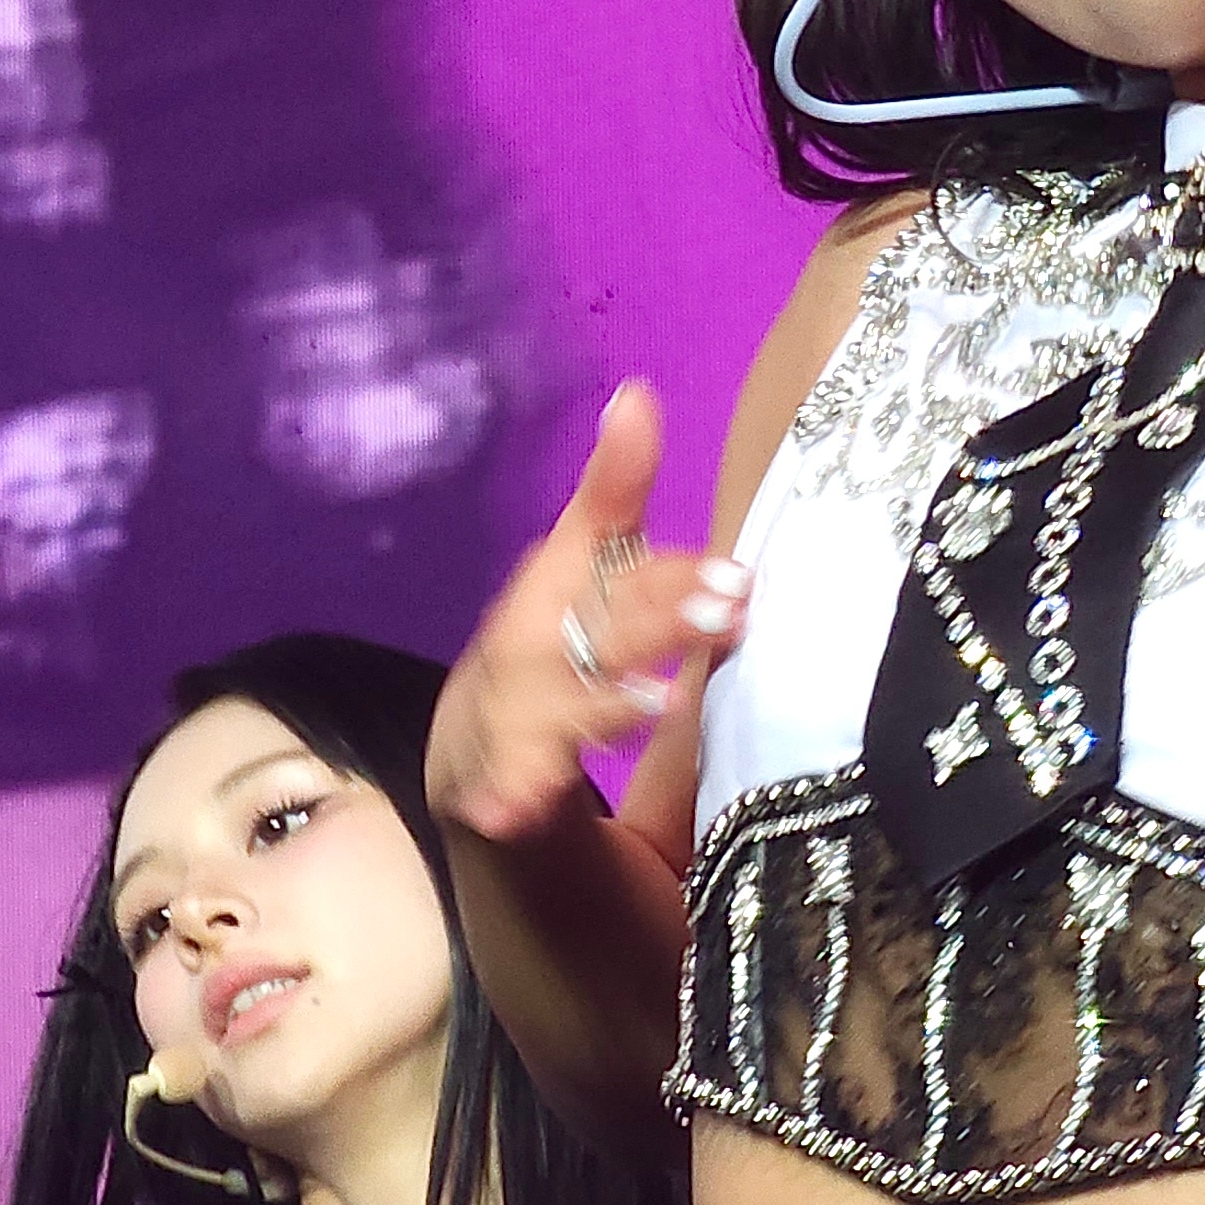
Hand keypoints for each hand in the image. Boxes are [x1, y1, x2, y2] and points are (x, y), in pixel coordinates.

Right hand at [426, 383, 748, 842]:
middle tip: (727, 616)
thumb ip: (615, 487)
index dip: (669, 569)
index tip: (733, 572)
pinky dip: (507, 799)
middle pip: (590, 628)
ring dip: (601, 707)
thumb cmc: (552, 634)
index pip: (609, 560)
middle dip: (654, 622)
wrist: (471, 743)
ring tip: (657, 705)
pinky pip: (502, 793)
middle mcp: (529, 642)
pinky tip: (514, 810)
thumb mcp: (584, 560)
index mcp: (554, 582)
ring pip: (553, 709)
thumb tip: (638, 394)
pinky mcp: (497, 781)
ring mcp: (511, 713)